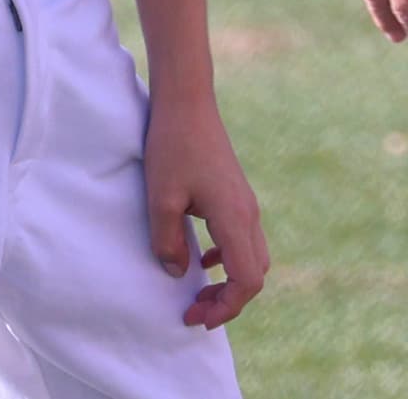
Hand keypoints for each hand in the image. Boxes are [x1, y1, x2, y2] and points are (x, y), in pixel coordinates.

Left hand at [144, 93, 268, 328]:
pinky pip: (243, 238)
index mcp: (235, 218)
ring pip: (252, 257)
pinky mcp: (237, 192)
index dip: (225, 307)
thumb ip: (167, 241)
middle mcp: (249, 214)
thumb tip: (179, 274)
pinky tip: (203, 256)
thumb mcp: (160, 196)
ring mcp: (246, 202)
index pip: (247, 282)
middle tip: (194, 310)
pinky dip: (228, 257)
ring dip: (229, 280)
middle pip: (254, 274)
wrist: (187, 99)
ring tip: (198, 290)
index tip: (195, 316)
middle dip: (228, 300)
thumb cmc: (172, 144)